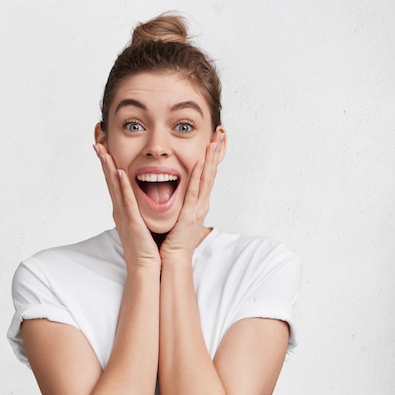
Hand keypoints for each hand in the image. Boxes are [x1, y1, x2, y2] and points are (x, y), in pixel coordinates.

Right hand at [94, 143, 160, 272]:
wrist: (146, 267)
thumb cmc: (147, 247)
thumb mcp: (142, 222)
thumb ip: (140, 209)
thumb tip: (145, 198)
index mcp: (123, 210)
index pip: (114, 183)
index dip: (108, 165)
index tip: (104, 149)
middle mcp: (120, 210)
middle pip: (110, 181)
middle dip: (103, 162)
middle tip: (97, 143)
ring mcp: (124, 215)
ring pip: (114, 187)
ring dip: (108, 168)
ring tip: (103, 151)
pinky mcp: (131, 221)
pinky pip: (126, 200)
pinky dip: (122, 185)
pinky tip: (119, 172)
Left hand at [160, 131, 224, 263]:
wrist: (172, 260)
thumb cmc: (173, 240)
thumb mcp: (179, 215)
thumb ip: (180, 203)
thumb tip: (177, 192)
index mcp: (198, 203)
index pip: (207, 175)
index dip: (212, 157)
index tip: (215, 140)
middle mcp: (201, 204)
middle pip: (211, 173)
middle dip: (216, 153)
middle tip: (222, 134)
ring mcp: (197, 209)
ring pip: (206, 179)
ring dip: (210, 159)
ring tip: (214, 142)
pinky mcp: (189, 215)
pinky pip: (194, 192)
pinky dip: (198, 177)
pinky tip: (200, 163)